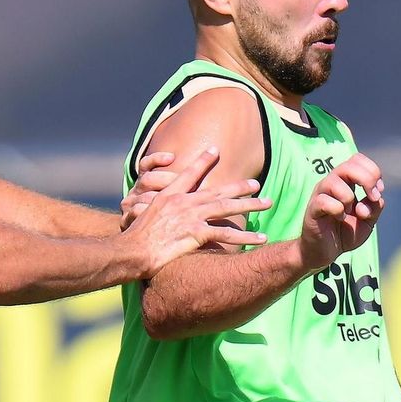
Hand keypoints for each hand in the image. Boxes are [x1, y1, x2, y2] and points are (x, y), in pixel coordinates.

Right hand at [122, 146, 267, 276]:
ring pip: (226, 208)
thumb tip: (164, 209)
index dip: (203, 161)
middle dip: (239, 187)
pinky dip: (244, 236)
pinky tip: (259, 238)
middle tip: (257, 184)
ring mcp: (191, 217)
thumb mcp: (140, 213)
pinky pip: (226, 234)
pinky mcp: (197, 234)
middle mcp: (183, 202)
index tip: (216, 151)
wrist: (133, 250)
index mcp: (171, 195)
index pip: (190, 173)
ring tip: (267, 204)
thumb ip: (154, 206)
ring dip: (249, 205)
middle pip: (217, 191)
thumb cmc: (135, 236)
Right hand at [298, 152, 384, 271]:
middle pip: (348, 165)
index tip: (377, 191)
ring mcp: (320, 194)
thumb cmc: (345, 233)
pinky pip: (325, 201)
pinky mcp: (313, 208)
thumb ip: (375, 208)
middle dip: (366, 179)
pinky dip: (338, 211)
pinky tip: (338, 218)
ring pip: (335, 182)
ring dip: (349, 198)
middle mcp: (332, 183)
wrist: (325, 252)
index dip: (373, 171)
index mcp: (346, 181)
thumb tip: (374, 197)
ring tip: (348, 212)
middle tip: (371, 197)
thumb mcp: (368, 222)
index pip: (357, 159)